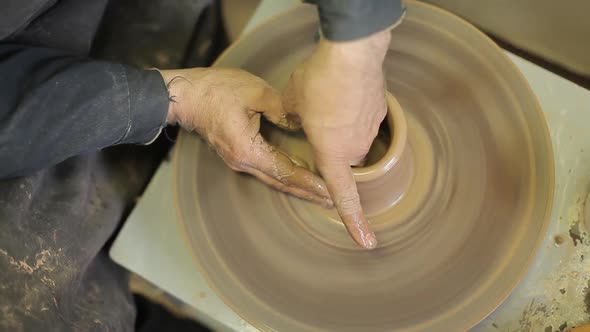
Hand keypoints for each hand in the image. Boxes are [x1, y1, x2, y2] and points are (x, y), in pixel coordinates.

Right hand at [160, 67, 331, 206]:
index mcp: (248, 150)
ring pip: (273, 178)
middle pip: (281, 182)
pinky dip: (284, 175)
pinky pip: (265, 169)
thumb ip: (282, 109)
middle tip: (331, 201)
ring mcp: (238, 160)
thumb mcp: (254, 92)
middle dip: (307, 192)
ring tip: (319, 194)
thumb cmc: (215, 91)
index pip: (285, 172)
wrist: (184, 96)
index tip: (328, 191)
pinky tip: (297, 175)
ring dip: (296, 186)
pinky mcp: (237, 154)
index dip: (309, 182)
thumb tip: (301, 123)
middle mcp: (243, 162)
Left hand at [283, 30, 390, 248]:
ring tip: (326, 97)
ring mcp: (371, 129)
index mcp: (333, 153)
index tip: (366, 241)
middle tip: (314, 115)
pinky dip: (350, 109)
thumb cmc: (319, 81)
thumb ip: (290, 117)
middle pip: (341, 156)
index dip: (354, 221)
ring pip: (352, 135)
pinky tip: (340, 90)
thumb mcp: (291, 102)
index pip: (344, 195)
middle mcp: (356, 147)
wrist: (353, 52)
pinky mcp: (380, 111)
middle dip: (328, 143)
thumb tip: (291, 119)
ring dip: (338, 123)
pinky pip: (362, 118)